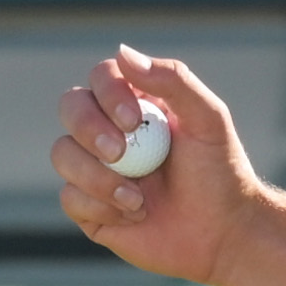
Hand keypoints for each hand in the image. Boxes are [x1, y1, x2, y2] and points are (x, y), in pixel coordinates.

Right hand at [56, 48, 271, 278]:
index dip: (108, 94)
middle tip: (120, 154)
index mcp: (136, 102)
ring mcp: (94, 167)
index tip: (134, 121)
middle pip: (70, 107)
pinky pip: (70, 197)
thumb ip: (173, 81)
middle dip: (89, 129)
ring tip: (137, 199)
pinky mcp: (89, 206)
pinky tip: (134, 215)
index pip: (102, 77)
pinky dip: (100, 206)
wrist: (223, 233)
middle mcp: (109, 130)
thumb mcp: (208, 119)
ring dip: (97, 177)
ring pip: (62, 153)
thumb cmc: (220, 172)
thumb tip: (122, 52)